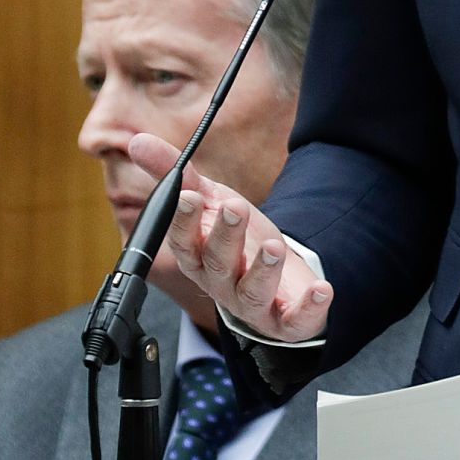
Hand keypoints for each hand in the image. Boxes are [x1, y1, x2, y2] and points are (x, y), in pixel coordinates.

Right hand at [127, 133, 332, 341]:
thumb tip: (137, 141)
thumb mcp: (211, 201)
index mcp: (198, 256)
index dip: (185, 221)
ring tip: (273, 245)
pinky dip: (308, 307)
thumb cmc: (236, 241)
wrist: (272, 282)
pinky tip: (322, 290)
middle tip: (235, 206)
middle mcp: (221, 283)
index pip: (184, 241)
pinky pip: (295, 319)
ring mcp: (253, 303)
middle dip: (225, 235)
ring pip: (253, 291)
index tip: (190, 195)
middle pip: (218, 262)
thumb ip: (177, 173)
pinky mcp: (286, 319)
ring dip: (262, 269)